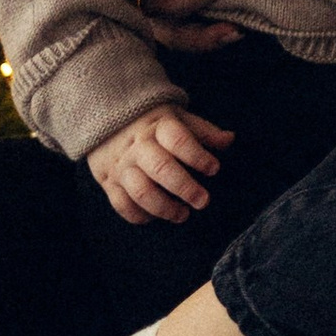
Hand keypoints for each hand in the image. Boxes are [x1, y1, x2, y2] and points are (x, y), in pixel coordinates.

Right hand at [90, 105, 232, 225]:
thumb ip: (203, 131)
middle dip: (185, 187)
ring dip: (165, 208)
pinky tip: (157, 217)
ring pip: (141, 191)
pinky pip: (122, 205)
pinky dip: (140, 216)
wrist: (105, 122)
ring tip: (183, 215)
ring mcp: (122, 166)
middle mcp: (138, 147)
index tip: (214, 169)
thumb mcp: (178, 118)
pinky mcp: (109, 183)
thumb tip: (230, 139)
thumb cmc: (153, 125)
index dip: (198, 155)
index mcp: (158, 127)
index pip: (178, 140)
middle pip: (161, 168)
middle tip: (203, 201)